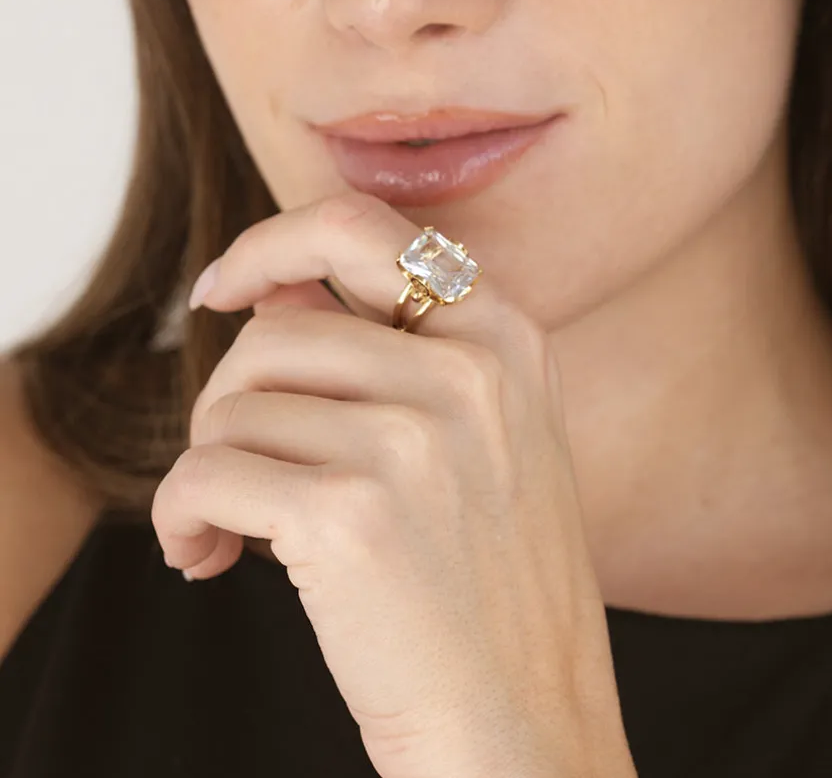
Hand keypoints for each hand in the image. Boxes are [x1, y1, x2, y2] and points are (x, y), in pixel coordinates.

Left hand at [151, 190, 636, 777]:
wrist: (528, 729)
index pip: (356, 227)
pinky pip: (202, 475)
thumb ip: (399, 347)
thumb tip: (272, 286)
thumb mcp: (487, 435)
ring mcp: (412, 440)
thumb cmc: (494, 588)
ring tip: (233, 531)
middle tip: (241, 468)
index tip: (222, 290)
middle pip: (274, 331)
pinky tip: (209, 560)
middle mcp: (467, 371)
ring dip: (207, 469)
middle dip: (231, 400)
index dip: (268, 245)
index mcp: (506, 335)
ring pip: (232, 404)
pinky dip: (181, 518)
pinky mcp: (348, 517)